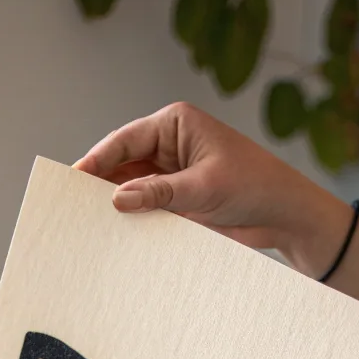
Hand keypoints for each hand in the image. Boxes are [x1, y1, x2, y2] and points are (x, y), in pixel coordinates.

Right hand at [75, 102, 347, 273]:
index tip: (72, 178)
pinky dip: (135, 219)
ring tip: (89, 224)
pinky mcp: (180, 199)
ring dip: (116, 205)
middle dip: (101, 183)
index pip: (125, 140)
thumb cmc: (254, 186)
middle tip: (72, 206)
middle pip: (123, 163)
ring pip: (132, 188)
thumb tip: (117, 199)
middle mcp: (170, 145)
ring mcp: (174, 173)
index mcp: (175, 124)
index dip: (97, 159)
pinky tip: (118, 234)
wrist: (285, 215)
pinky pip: (148, 207)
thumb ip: (160, 193)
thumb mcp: (204, 188)